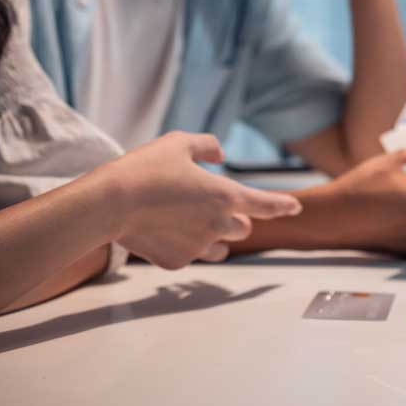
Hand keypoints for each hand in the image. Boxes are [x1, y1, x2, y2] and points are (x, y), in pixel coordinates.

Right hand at [88, 132, 300, 267]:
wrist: (110, 203)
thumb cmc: (146, 168)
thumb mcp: (178, 143)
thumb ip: (206, 146)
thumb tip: (220, 153)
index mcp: (226, 195)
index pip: (266, 204)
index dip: (282, 205)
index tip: (295, 207)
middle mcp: (219, 225)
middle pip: (242, 228)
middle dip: (234, 218)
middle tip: (206, 204)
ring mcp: (199, 247)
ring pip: (220, 248)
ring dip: (214, 236)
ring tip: (185, 220)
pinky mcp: (177, 262)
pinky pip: (190, 256)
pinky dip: (183, 245)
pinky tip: (160, 231)